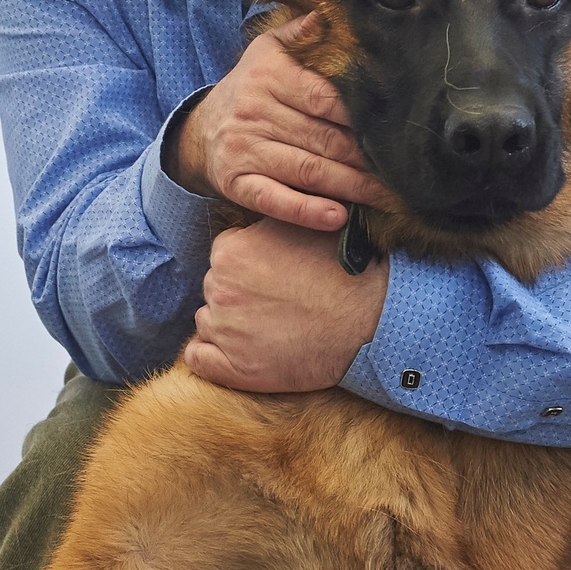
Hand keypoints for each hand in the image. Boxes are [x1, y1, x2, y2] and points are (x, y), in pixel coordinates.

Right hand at [169, 14, 396, 231]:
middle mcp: (254, 111)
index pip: (325, 97)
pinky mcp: (236, 183)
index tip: (397, 129)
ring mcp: (244, 149)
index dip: (362, 116)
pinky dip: (306, 211)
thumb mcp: (266, 52)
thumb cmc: (249, 90)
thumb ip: (297, 33)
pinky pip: (275, 199)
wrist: (198, 132)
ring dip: (352, 187)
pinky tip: (337, 218)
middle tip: (406, 171)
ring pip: (308, 170)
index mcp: (268, 76)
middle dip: (367, 158)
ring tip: (388, 197)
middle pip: (324, 138)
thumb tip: (326, 14)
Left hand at [183, 218, 388, 392]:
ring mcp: (224, 328)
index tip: (270, 279)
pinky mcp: (233, 367)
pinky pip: (199, 359)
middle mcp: (220, 286)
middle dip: (239, 297)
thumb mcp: (307, 226)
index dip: (248, 269)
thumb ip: (276, 220)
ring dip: (231, 327)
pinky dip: (211, 358)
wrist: (371, 320)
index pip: (224, 258)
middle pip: (216, 290)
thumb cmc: (345, 272)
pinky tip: (238, 356)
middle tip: (276, 306)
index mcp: (231, 250)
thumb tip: (272, 203)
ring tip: (271, 330)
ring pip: (209, 323)